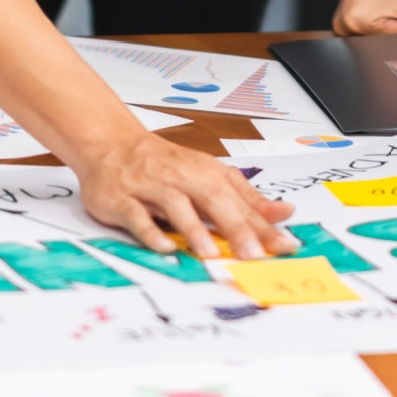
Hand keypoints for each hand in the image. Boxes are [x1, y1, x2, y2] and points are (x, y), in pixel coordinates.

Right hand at [77, 132, 297, 259]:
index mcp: (205, 173)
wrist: (112, 143)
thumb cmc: (163, 163)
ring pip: (175, 206)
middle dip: (235, 226)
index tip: (284, 245)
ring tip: (211, 252)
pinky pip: (137, 215)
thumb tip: (284, 212)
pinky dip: (150, 231)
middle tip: (253, 253)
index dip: (263, 225)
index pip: (240, 201)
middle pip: (213, 200)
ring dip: (194, 228)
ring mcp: (151, 188)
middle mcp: (181, 178)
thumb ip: (246, 198)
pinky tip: (164, 246)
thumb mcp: (209, 175)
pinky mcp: (122, 199)